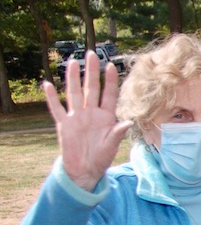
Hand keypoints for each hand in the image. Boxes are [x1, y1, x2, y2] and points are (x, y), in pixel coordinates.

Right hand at [44, 52, 130, 191]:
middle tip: (91, 54)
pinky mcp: (64, 125)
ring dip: (73, 78)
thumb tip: (128, 122)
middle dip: (91, 72)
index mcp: (105, 117)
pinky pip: (57, 109)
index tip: (111, 66)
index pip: (108, 95)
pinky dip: (52, 98)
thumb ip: (118, 133)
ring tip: (72, 62)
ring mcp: (77, 117)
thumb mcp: (112, 145)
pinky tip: (48, 85)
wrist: (85, 170)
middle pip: (91, 88)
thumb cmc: (102, 157)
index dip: (110, 81)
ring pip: (74, 94)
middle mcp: (91, 113)